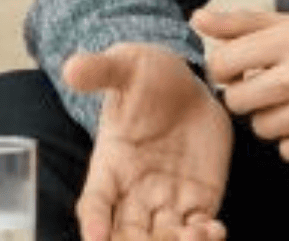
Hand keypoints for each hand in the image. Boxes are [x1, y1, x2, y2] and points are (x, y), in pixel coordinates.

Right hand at [62, 44, 231, 240]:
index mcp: (109, 165)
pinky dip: (205, 236)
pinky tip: (215, 232)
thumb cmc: (147, 76)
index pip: (94, 202)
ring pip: (163, 236)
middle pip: (127, 233)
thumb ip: (102, 70)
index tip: (95, 237)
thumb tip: (72, 66)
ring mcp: (166, 198)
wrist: (187, 84)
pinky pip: (198, 226)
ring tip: (192, 239)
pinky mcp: (199, 197)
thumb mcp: (126, 66)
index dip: (93, 222)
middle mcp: (134, 191)